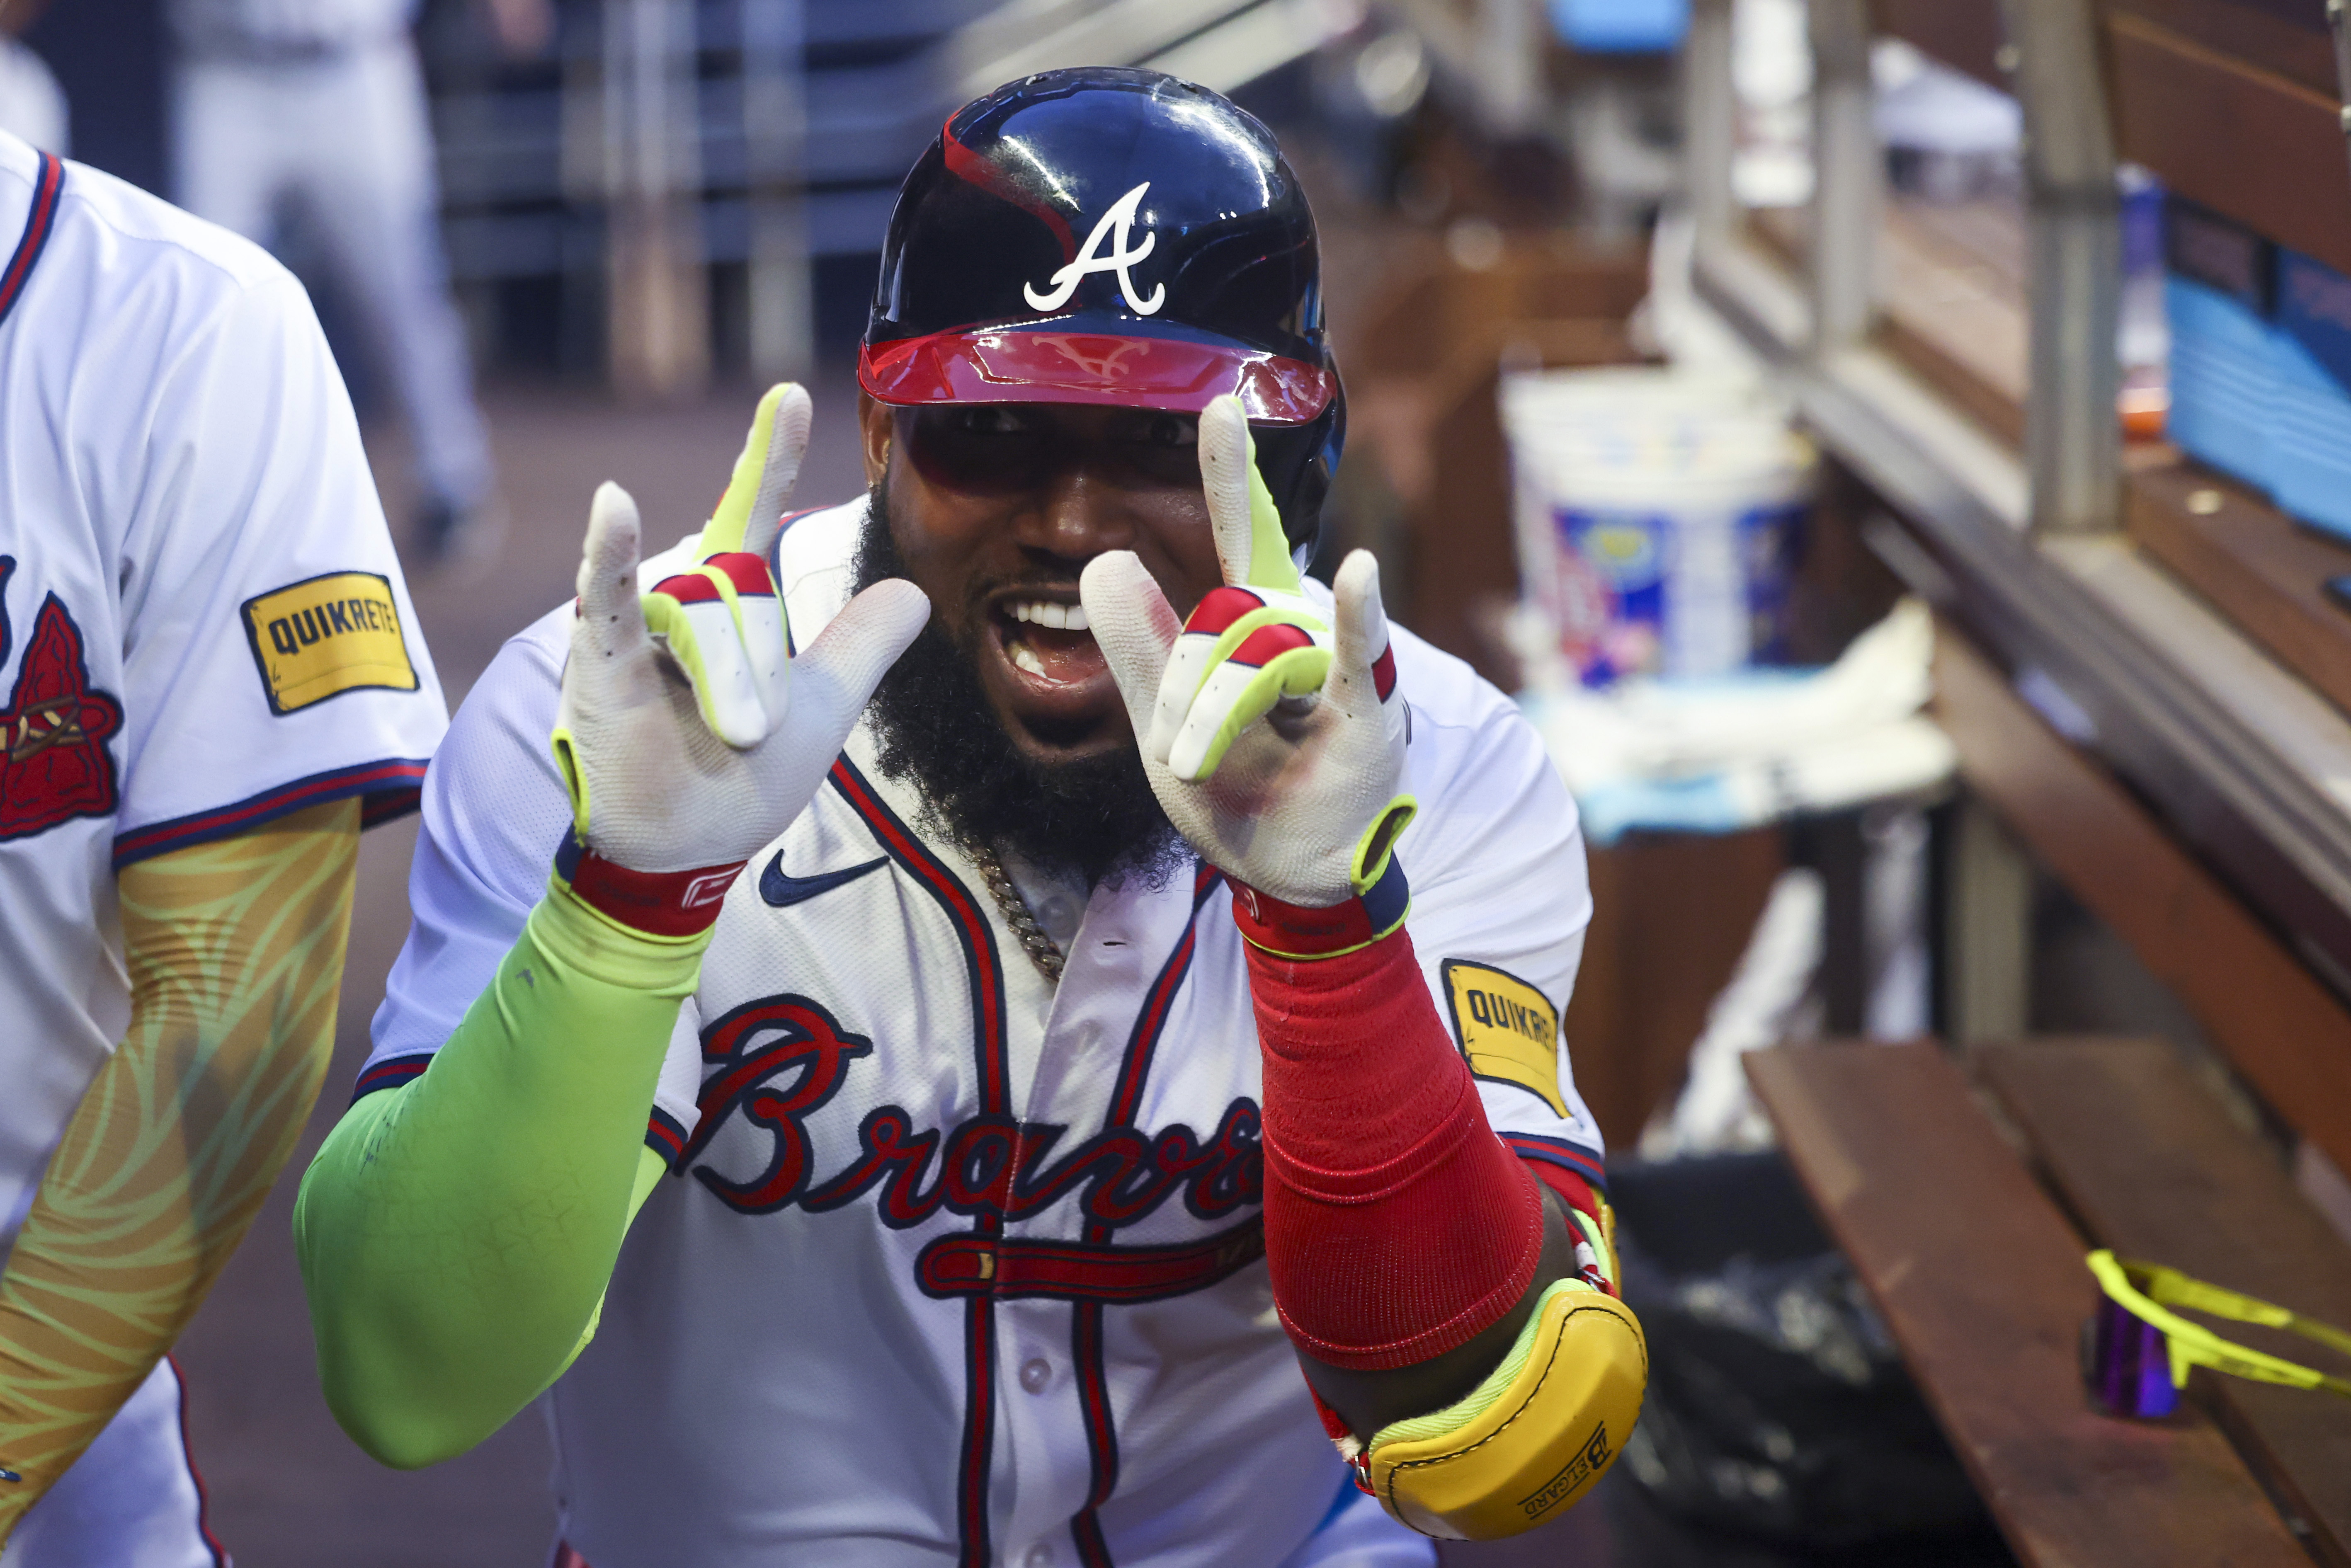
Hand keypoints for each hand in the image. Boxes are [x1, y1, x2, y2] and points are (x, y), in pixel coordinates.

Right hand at [552, 386, 927, 894]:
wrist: (690, 852)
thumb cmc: (742, 781)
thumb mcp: (823, 706)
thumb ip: (860, 647)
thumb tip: (912, 592)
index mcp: (728, 609)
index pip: (751, 515)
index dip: (770, 457)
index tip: (791, 396)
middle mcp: (678, 606)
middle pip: (740, 598)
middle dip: (758, 678)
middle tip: (753, 735)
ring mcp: (636, 631)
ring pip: (703, 620)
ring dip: (727, 686)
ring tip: (731, 737)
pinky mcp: (600, 664)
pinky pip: (607, 599)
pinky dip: (608, 554)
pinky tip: (612, 505)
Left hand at [1081, 395, 1412, 911]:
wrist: (1288, 872)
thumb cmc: (1235, 792)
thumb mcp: (1160, 725)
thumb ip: (1136, 645)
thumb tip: (1107, 556)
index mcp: (1252, 624)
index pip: (1239, 534)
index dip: (1232, 471)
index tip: (1223, 404)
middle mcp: (1298, 631)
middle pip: (1221, 625)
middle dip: (1180, 694)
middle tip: (1175, 757)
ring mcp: (1335, 668)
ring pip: (1255, 659)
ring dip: (1214, 720)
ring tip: (1200, 769)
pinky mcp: (1367, 714)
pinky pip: (1355, 656)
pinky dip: (1356, 615)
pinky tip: (1357, 573)